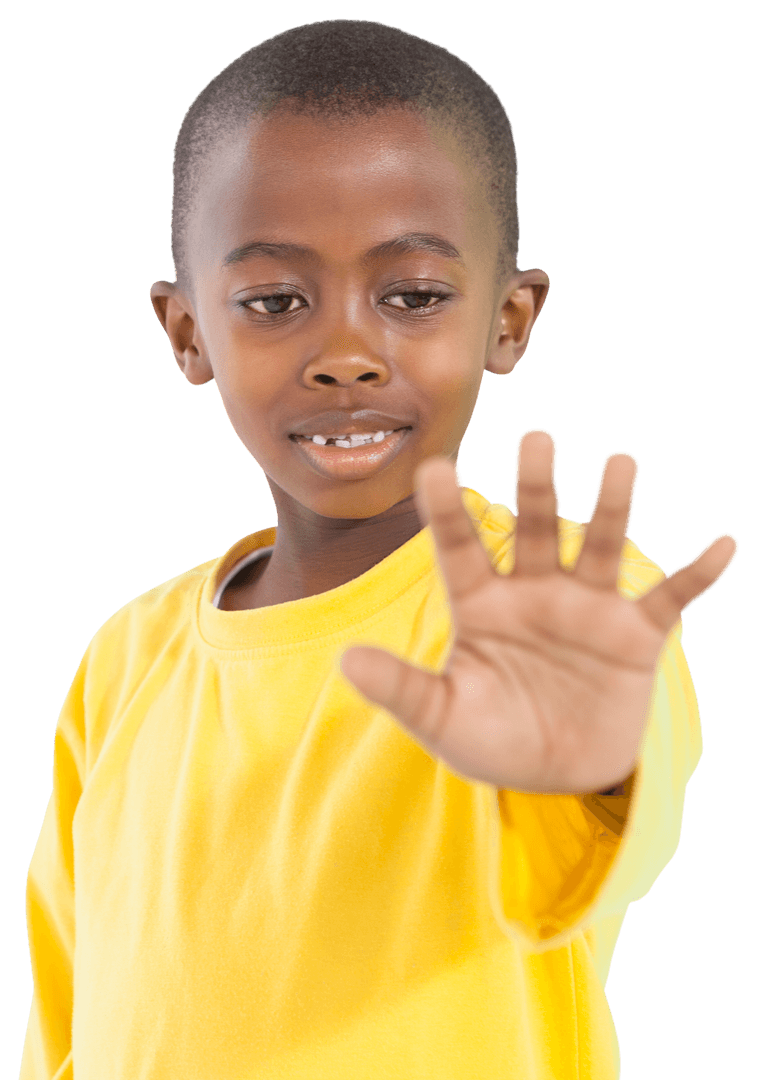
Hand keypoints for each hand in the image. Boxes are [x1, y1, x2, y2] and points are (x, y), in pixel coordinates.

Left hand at [339, 429, 737, 793]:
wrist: (555, 773)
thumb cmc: (491, 739)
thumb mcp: (442, 719)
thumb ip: (401, 688)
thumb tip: (345, 662)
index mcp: (481, 605)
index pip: (460, 549)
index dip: (448, 511)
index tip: (435, 467)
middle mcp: (534, 592)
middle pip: (536, 528)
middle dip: (536, 486)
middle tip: (536, 438)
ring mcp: (587, 608)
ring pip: (600, 546)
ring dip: (613, 507)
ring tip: (621, 462)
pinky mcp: (634, 636)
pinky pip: (669, 599)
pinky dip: (695, 575)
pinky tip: (722, 546)